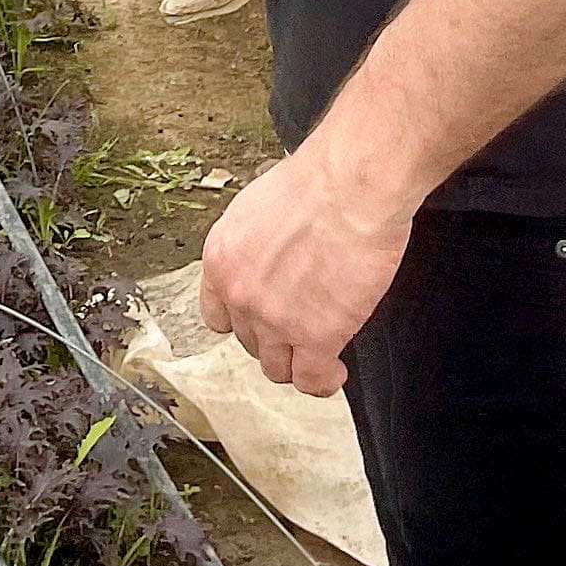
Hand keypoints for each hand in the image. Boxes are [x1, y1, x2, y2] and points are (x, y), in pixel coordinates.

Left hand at [197, 147, 414, 396]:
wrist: (349, 186)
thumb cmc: (317, 183)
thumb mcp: (260, 209)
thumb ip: (257, 246)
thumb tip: (272, 260)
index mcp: (222, 258)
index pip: (217, 315)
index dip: (243, 321)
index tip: (261, 321)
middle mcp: (240, 293)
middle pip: (250, 342)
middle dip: (275, 337)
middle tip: (301, 327)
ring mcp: (274, 320)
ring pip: (277, 367)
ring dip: (297, 363)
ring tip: (318, 354)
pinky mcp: (314, 337)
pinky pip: (310, 380)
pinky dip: (323, 382)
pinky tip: (334, 372)